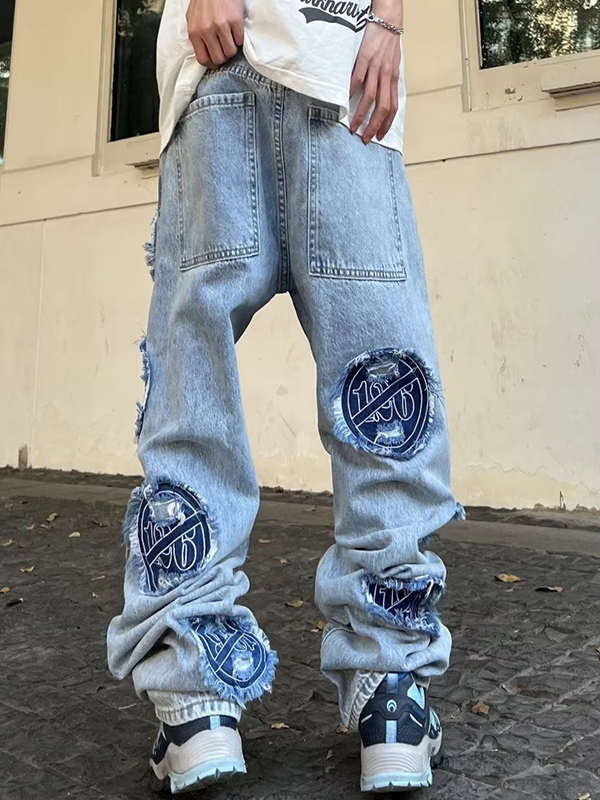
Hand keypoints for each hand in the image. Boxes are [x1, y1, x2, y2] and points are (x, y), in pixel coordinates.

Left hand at [187, 0, 244, 67]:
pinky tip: (235, 29)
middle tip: (225, 48)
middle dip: (223, 57)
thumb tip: (204, 53)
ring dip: (232, 48)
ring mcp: (221, 26)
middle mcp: (206, 30)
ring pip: (230, 52)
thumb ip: (197, 36)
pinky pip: (240, 41)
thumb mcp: (193, 18)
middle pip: (218, 59)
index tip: (216, 60)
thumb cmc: (204, 0)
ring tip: (230, 38)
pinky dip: (239, 38)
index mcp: (194, 32)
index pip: (203, 59)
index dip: (211, 63)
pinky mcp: (235, 21)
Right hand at [350, 0, 402, 143]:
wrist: (388, 18)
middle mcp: (386, 75)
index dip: (387, 124)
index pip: (393, 107)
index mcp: (393, 78)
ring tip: (354, 127)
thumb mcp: (392, 63)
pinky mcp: (365, 58)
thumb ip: (387, 80)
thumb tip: (383, 95)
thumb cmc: (387, 41)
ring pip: (370, 98)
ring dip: (362, 115)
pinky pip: (358, 79)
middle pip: (383, 107)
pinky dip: (351, 93)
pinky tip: (346, 103)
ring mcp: (375, 68)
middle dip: (374, 126)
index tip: (381, 136)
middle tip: (366, 139)